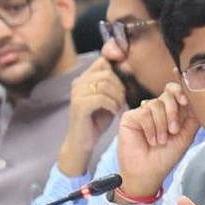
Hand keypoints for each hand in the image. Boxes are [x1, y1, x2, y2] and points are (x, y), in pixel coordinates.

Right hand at [59, 58, 126, 175]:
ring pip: (105, 84)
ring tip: (118, 107)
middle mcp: (78, 82)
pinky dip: (112, 105)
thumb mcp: (108, 98)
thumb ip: (113, 84)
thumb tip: (128, 68)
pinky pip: (101, 98)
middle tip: (122, 101)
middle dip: (120, 88)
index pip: (103, 62)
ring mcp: (76, 93)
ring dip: (117, 97)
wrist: (82, 142)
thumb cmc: (97, 120)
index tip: (123, 86)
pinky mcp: (79, 105)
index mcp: (84, 78)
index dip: (117, 71)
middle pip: (107, 73)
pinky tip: (114, 112)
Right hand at [115, 82, 199, 198]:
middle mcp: (157, 111)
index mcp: (171, 113)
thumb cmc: (165, 158)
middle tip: (173, 131)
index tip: (185, 102)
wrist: (148, 173)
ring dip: (162, 125)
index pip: (174, 92)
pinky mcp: (130, 117)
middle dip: (173, 112)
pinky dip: (151, 128)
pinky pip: (144, 113)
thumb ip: (192, 119)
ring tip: (161, 141)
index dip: (180, 92)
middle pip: (167, 95)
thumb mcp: (184, 138)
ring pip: (156, 104)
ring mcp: (143, 113)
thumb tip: (197, 102)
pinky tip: (151, 140)